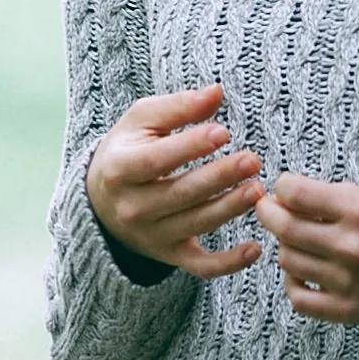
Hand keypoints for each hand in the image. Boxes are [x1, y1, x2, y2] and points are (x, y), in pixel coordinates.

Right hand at [85, 82, 265, 278]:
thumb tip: (216, 93)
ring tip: (257, 190)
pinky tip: (255, 249)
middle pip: (180, 194)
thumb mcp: (141, 121)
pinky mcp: (169, 254)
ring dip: (229, 209)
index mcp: (120, 169)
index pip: (157, 159)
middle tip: (252, 161)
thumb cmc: (128, 149)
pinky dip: (228, 263)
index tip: (222, 132)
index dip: (190, 146)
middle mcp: (132, 207)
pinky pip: (199, 266)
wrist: (101, 198)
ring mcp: (151, 235)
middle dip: (218, 178)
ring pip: (195, 225)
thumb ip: (178, 107)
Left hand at [253, 173, 358, 328]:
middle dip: (268, 214)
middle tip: (268, 210)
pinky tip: (301, 273)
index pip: (295, 193)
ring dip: (285, 247)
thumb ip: (323, 195)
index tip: (282, 190)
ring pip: (287, 260)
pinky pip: (297, 297)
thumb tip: (279, 197)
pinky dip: (292, 283)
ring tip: (296, 242)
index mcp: (357, 211)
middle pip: (285, 228)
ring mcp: (346, 281)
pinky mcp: (343, 309)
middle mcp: (350, 246)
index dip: (281, 188)